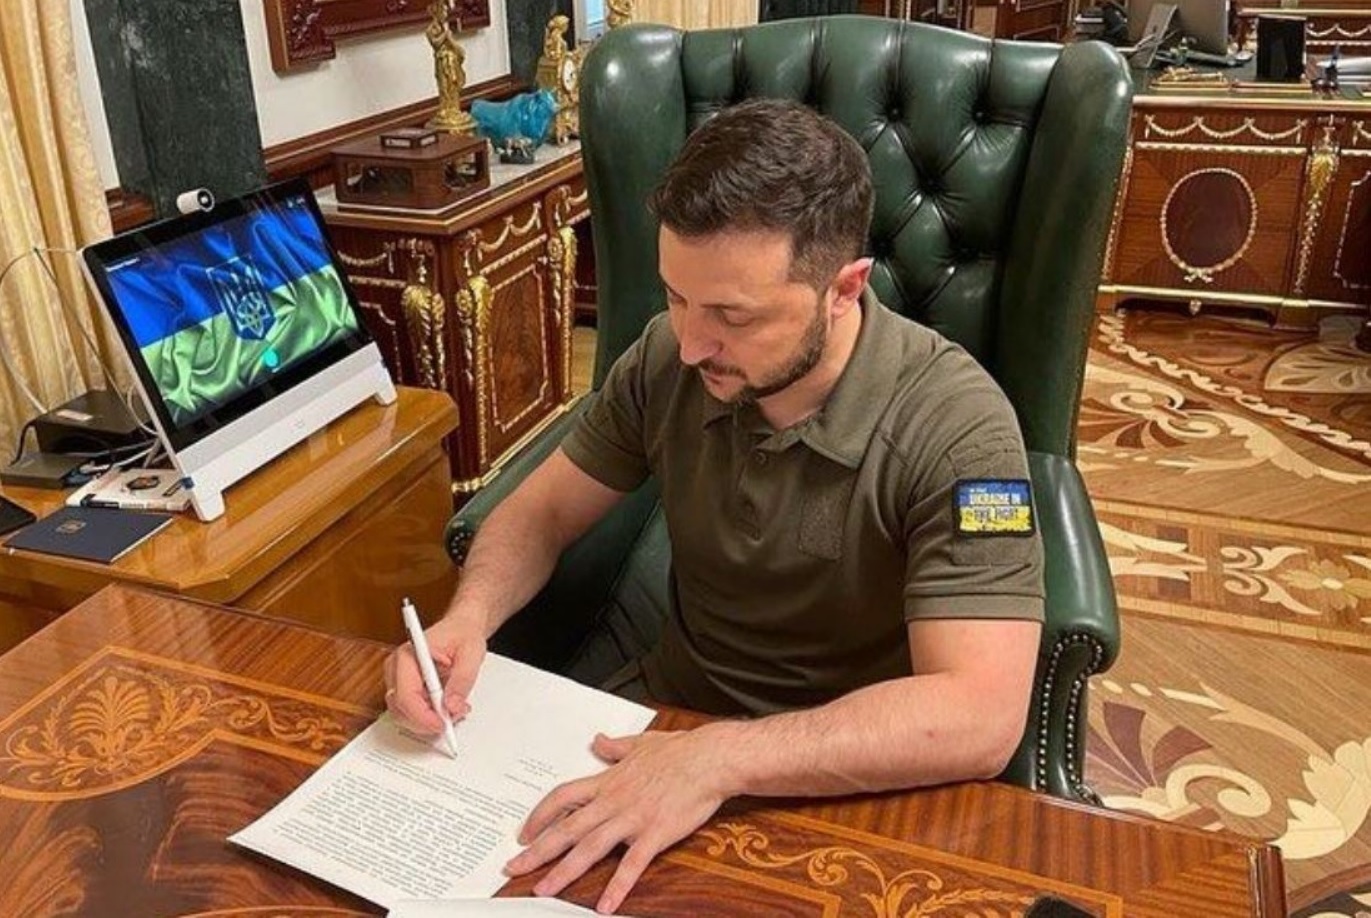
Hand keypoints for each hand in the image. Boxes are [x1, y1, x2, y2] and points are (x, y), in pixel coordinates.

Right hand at [383, 614, 485, 733]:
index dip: (423, 716)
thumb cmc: (463, 634)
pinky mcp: (405, 687)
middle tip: (452, 719)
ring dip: (427, 720)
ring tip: (453, 710)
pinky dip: (427, 716)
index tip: (442, 724)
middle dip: (426, 721)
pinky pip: (409, 710)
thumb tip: (452, 706)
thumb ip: (462, 680)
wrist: (461, 627)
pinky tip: (445, 708)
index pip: (405, 695)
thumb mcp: (471, 654)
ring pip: (402, 714)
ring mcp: (398, 678)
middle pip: (400, 709)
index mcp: (408, 655)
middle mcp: (397, 667)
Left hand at [504, 726, 731, 913]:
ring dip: (564, 871)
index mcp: (608, 781)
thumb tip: (598, 740)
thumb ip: (615, 747)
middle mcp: (613, 801)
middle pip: (566, 828)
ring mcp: (632, 818)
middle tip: (513, 869)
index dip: (540, 816)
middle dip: (537, 851)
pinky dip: (617, 886)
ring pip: (590, 848)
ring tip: (543, 890)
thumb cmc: (680, 751)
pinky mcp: (655, 833)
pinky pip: (631, 864)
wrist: (710, 759)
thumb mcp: (641, 744)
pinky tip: (605, 905)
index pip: (563, 798)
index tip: (524, 833)